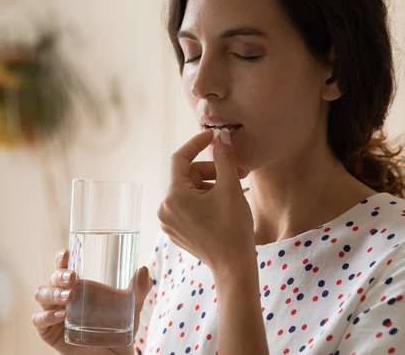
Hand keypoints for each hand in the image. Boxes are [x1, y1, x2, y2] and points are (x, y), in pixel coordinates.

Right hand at [31, 249, 151, 353]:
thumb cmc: (118, 328)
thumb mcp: (131, 308)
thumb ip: (139, 289)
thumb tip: (144, 269)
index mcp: (78, 286)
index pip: (64, 268)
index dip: (61, 259)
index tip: (66, 252)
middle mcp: (63, 297)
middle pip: (52, 279)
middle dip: (59, 275)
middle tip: (73, 278)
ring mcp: (54, 313)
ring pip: (41, 295)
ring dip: (52, 293)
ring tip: (69, 297)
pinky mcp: (49, 332)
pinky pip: (39, 320)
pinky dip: (46, 316)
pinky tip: (61, 316)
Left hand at [158, 129, 254, 272]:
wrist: (234, 267)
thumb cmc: (233, 229)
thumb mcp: (230, 188)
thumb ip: (224, 158)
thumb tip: (221, 136)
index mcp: (173, 196)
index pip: (180, 158)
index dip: (197, 143)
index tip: (214, 136)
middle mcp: (165, 208)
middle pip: (187, 176)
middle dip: (213, 171)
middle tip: (239, 172)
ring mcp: (169, 222)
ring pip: (189, 191)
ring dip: (210, 185)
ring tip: (235, 191)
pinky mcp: (176, 231)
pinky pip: (188, 206)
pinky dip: (204, 200)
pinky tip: (224, 205)